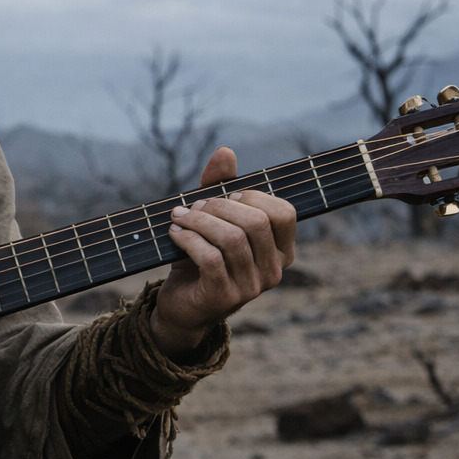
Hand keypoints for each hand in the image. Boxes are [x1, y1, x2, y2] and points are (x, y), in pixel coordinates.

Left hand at [150, 146, 296, 359]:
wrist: (181, 306)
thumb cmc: (201, 259)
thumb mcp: (212, 221)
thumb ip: (220, 187)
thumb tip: (225, 151)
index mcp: (281, 252)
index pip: (284, 213)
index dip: (253, 196)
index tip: (225, 195)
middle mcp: (274, 272)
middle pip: (255, 223)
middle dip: (219, 206)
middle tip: (192, 206)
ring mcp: (251, 288)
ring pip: (232, 240)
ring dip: (199, 221)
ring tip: (179, 217)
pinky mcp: (224, 297)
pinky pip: (210, 259)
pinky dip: (188, 239)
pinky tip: (174, 233)